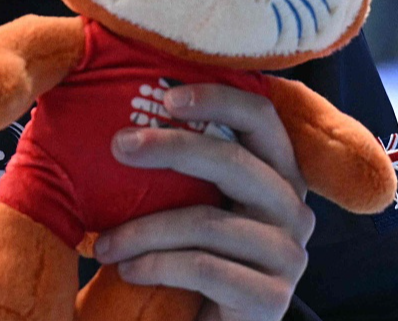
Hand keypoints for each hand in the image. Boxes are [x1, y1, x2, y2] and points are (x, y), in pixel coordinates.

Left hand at [93, 84, 314, 320]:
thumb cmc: (191, 255)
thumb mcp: (190, 202)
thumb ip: (181, 168)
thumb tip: (122, 124)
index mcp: (276, 173)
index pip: (261, 117)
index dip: (218, 98)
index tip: (166, 97)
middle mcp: (293, 209)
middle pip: (234, 161)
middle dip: (171, 147)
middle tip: (118, 146)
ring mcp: (289, 256)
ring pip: (207, 222)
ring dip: (143, 230)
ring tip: (104, 244)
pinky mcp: (273, 299)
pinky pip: (204, 268)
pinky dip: (156, 265)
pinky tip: (127, 269)